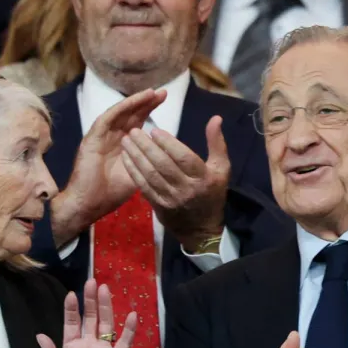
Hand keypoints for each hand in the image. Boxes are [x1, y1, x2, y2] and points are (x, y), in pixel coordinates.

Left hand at [38, 279, 137, 347]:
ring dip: (105, 308)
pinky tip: (132, 315)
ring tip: (105, 290)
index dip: (71, 310)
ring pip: (106, 324)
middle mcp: (88, 345)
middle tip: (91, 282)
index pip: (71, 324)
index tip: (71, 295)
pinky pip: (124, 342)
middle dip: (90, 301)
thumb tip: (40, 336)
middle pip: (90, 318)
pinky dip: (129, 330)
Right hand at [49, 89, 164, 248]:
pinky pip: (108, 118)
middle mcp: (111, 137)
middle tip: (163, 93)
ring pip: (120, 112)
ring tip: (152, 93)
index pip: (137, 122)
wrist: (87, 205)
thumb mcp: (137, 175)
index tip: (165, 101)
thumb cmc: (110, 193)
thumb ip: (147, 163)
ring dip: (136, 102)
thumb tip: (167, 157)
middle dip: (146, 102)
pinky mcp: (92, 138)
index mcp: (122, 145)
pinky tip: (136, 101)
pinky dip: (122, 108)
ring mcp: (100, 136)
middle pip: (130, 114)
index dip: (150, 111)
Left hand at [120, 116, 229, 250]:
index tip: (154, 130)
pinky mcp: (158, 206)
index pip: (184, 158)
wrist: (201, 229)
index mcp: (203, 178)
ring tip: (126, 141)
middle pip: (163, 165)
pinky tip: (126, 158)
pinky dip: (133, 172)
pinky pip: (143, 187)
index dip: (168, 143)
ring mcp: (170, 199)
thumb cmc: (212, 194)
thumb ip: (217, 143)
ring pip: (150, 175)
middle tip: (134, 131)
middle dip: (147, 147)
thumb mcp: (221, 169)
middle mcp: (186, 189)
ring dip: (136, 157)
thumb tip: (215, 118)